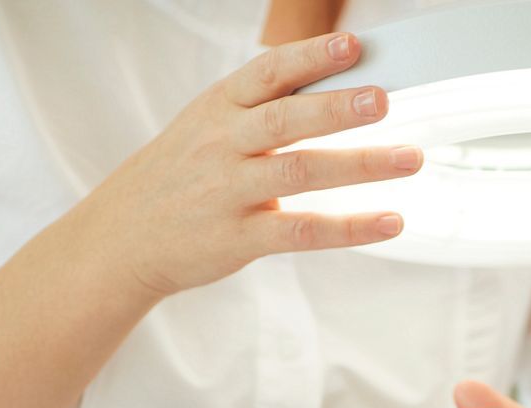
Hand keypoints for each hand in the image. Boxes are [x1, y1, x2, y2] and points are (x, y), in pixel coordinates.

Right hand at [85, 31, 421, 300]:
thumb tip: (336, 92)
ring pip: (300, 173)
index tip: (353, 45)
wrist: (121, 237)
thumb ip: (261, 111)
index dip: (310, 57)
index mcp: (218, 109)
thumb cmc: (178, 178)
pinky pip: (302, 232)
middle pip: (286, 119)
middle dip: (337, 107)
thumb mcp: (206, 129)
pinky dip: (349, 227)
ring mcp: (229, 193)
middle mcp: (223, 146)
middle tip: (384, 99)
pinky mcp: (239, 239)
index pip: (267, 73)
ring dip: (359, 164)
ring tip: (408, 157)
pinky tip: (390, 220)